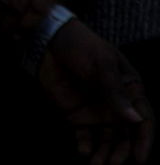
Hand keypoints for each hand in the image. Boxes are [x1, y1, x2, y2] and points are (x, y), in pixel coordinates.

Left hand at [37, 20, 151, 163]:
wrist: (47, 39)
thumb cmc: (81, 45)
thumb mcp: (101, 63)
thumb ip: (115, 91)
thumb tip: (135, 118)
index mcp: (130, 90)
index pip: (144, 119)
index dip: (144, 139)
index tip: (139, 158)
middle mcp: (116, 105)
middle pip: (125, 135)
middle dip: (122, 151)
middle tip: (113, 164)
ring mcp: (96, 111)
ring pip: (106, 139)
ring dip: (105, 153)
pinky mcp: (75, 115)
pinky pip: (84, 136)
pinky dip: (85, 146)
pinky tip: (83, 152)